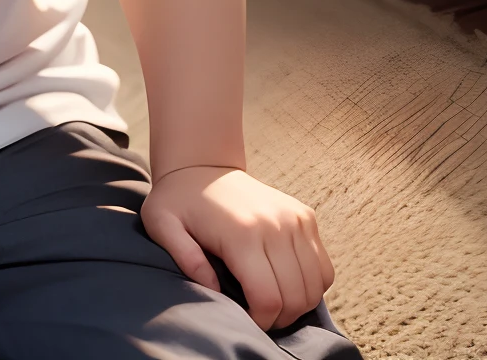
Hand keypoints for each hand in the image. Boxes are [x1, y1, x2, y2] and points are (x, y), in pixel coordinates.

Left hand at [141, 166, 334, 331]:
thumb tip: (214, 289)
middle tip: (258, 314)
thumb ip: (184, 257)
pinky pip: (324, 268)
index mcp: (242, 233)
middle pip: (295, 297)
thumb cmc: (178, 201)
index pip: (268, 299)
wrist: (202, 165)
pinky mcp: (305, 216)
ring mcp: (295, 219)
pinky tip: (288, 283)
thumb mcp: (161, 224)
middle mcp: (275, 225)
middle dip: (279, 318)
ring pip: (315, 286)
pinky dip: (312, 285)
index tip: (245, 319)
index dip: (260, 321)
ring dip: (298, 305)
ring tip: (273, 301)